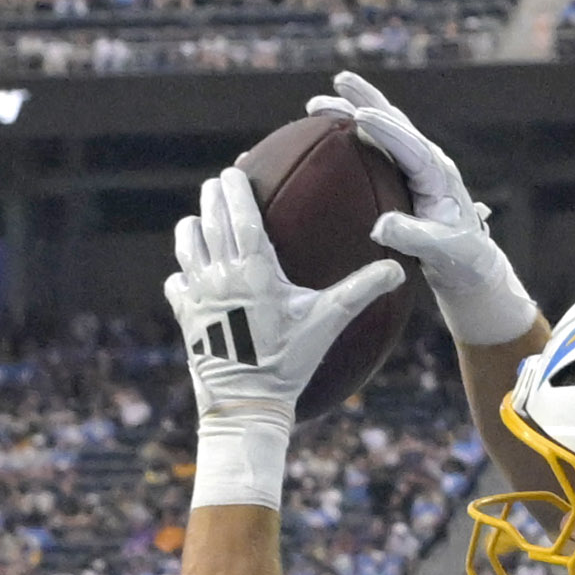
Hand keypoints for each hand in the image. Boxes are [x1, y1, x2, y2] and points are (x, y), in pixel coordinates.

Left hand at [165, 167, 404, 453]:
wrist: (246, 404)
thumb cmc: (289, 361)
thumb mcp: (328, 322)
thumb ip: (361, 290)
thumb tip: (398, 268)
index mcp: (253, 269)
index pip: (239, 213)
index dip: (234, 186)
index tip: (234, 170)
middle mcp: (220, 274)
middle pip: (208, 219)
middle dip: (212, 196)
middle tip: (219, 185)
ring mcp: (198, 295)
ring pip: (186, 245)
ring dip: (193, 226)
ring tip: (201, 220)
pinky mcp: (185, 317)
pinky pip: (176, 283)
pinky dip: (182, 273)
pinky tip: (191, 276)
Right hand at [316, 72, 533, 349]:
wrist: (469, 263)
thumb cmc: (459, 258)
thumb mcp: (440, 251)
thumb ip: (414, 237)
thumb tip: (380, 226)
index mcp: (439, 176)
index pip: (412, 146)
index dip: (387, 129)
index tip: (361, 115)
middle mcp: (428, 162)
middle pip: (396, 122)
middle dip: (366, 99)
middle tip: (338, 79)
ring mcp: (416, 165)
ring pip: (384, 128)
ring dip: (353, 109)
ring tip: (317, 104)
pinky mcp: (404, 173)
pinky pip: (376, 144)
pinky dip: (353, 132)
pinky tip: (329, 129)